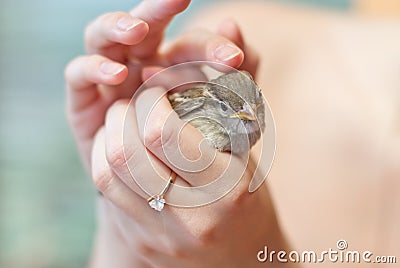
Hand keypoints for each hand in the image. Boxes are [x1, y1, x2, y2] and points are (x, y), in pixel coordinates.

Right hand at [65, 0, 255, 170]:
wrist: (157, 188)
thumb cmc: (188, 149)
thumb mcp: (220, 118)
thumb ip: (234, 76)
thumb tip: (232, 25)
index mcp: (172, 65)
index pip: (190, 43)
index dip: (210, 45)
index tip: (232, 59)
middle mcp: (138, 64)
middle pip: (144, 25)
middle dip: (159, 10)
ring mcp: (109, 79)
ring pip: (103, 38)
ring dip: (116, 27)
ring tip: (136, 29)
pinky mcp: (84, 100)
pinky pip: (79, 74)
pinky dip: (93, 68)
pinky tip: (116, 75)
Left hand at [89, 86, 286, 267]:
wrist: (241, 259)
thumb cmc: (247, 198)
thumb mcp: (245, 156)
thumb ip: (212, 115)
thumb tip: (164, 71)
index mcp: (227, 188)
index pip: (163, 133)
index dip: (151, 100)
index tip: (157, 88)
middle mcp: (191, 217)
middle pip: (126, 152)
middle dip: (123, 112)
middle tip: (135, 101)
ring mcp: (160, 233)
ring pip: (108, 171)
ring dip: (108, 134)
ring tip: (123, 120)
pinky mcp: (141, 239)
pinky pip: (107, 192)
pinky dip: (105, 158)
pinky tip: (119, 147)